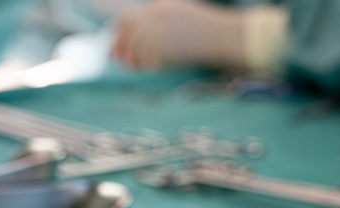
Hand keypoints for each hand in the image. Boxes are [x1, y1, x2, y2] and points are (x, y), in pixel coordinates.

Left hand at [112, 0, 243, 70]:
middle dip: (120, 46)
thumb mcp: (180, 13)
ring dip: (131, 57)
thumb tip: (139, 39)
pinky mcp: (163, 49)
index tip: (117, 43)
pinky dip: (144, 65)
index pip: (127, 19)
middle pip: (126, 33)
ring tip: (134, 65)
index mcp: (158, 7)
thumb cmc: (207, 28)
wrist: (222, 35)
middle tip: (119, 58)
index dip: (119, 32)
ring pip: (133, 48)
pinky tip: (150, 67)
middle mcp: (155, 18)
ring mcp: (158, 33)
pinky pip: (145, 60)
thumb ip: (159, 20)